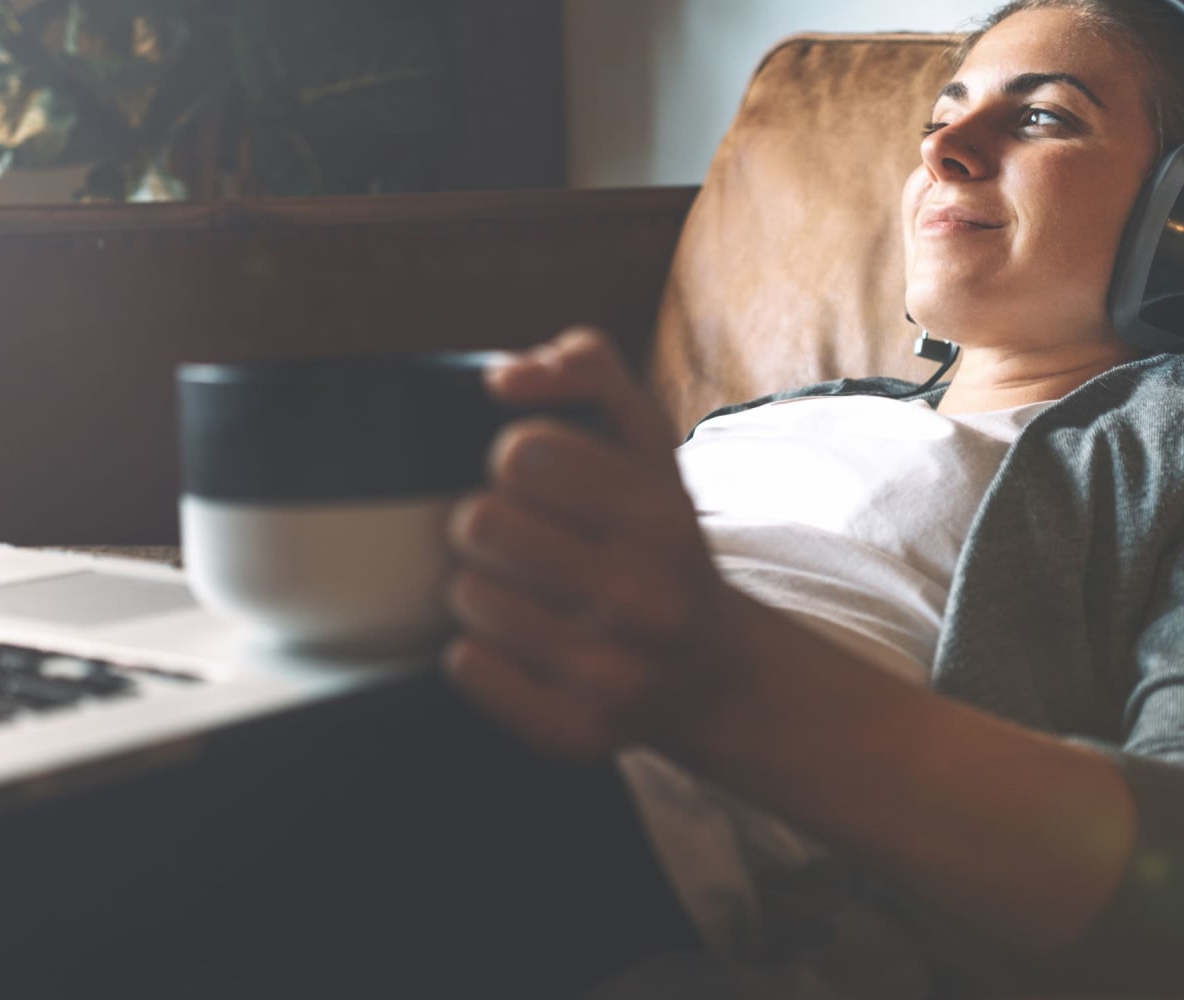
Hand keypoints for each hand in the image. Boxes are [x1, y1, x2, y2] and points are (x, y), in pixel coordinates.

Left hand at [445, 328, 753, 759]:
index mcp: (661, 516)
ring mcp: (610, 672)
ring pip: (466, 595)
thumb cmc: (660, 543)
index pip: (522, 451)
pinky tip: (521, 647)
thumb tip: (505, 377)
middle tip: (523, 543)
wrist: (716, 674)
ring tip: (525, 595)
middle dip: (489, 524)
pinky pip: (466, 666)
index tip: (544, 485)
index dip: (517, 461)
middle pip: (482, 522)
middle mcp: (643, 596)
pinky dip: (477, 653)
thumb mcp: (649, 444)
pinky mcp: (575, 732)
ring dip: (480, 588)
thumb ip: (591, 370)